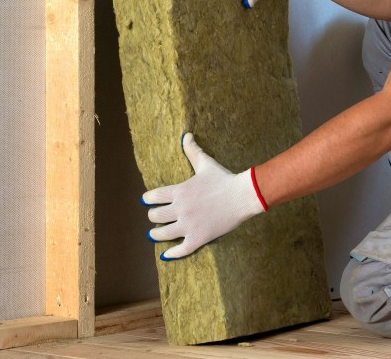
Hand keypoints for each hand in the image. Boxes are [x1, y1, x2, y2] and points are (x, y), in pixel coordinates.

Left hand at [142, 133, 267, 259]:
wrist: (243, 195)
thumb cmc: (224, 178)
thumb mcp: (205, 163)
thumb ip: (192, 151)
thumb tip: (186, 135)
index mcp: (180, 191)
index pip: (153, 197)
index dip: (147, 200)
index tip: (147, 201)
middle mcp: (181, 209)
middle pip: (155, 216)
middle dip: (152, 216)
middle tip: (154, 217)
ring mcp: (189, 225)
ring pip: (163, 233)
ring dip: (156, 234)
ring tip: (154, 234)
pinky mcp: (199, 237)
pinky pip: (181, 249)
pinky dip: (171, 254)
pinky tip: (165, 255)